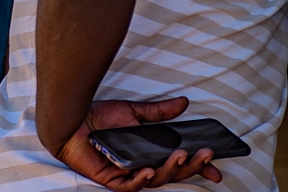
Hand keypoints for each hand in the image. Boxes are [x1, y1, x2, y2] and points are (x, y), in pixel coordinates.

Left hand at [56, 97, 222, 190]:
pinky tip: (150, 171)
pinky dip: (141, 179)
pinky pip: (129, 185)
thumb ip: (159, 112)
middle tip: (205, 155)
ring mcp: (127, 174)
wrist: (70, 119)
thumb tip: (184, 103)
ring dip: (171, 169)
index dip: (198, 167)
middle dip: (192, 166)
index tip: (217, 168)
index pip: (179, 164)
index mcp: (149, 153)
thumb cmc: (98, 117)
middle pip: (172, 173)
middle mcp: (141, 165)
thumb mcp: (133, 112)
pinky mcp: (110, 179)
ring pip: (155, 180)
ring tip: (182, 156)